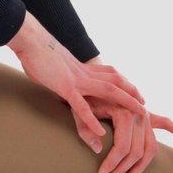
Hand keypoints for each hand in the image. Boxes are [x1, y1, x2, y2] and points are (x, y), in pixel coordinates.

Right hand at [9, 16, 145, 152]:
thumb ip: (57, 73)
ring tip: (140, 113)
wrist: (29, 40)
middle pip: (116, 80)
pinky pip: (82, 106)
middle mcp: (83, 72)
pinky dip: (92, 120)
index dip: (123, 81)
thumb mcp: (51, 64)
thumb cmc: (35, 51)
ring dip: (127, 101)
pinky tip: (101, 133)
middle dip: (132, 90)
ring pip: (109, 90)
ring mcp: (76, 79)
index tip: (132, 89)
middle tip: (144, 103)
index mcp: (80, 67)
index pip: (109, 72)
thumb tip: (53, 76)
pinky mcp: (64, 87)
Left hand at [84, 90, 172, 172]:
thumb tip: (99, 150)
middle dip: (122, 170)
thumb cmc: (83, 98)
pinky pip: (165, 123)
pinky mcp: (147, 114)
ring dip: (141, 166)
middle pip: (136, 151)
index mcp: (124, 112)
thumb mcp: (79, 112)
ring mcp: (145, 114)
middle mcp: (139, 114)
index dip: (111, 164)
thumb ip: (86, 131)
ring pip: (150, 147)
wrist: (91, 81)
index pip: (122, 147)